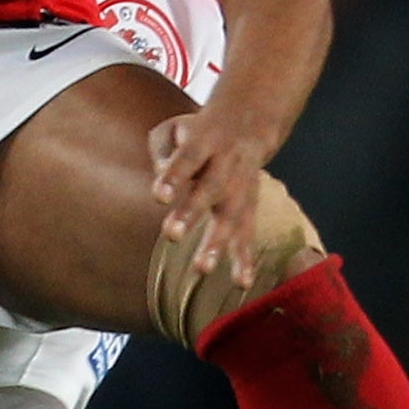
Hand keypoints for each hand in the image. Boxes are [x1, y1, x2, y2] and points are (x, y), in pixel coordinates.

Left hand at [147, 107, 275, 289]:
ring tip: (202, 269)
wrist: (249, 124)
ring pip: (231, 216)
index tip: (158, 195)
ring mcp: (241, 188)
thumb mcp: (175, 127)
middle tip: (171, 235)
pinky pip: (248, 234)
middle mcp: (226, 166)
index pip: (188, 159)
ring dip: (217, 244)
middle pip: (210, 189)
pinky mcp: (250, 207)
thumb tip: (161, 176)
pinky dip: (246, 259)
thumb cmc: (198, 132)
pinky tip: (242, 283)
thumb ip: (162, 149)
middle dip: (192, 213)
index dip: (174, 176)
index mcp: (206, 141)